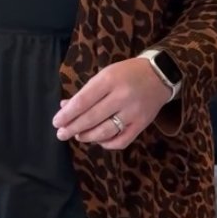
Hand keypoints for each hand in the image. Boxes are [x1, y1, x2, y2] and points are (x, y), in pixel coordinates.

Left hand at [53, 58, 171, 149]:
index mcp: (110, 80)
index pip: (83, 101)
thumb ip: (86, 92)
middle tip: (61, 134)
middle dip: (73, 128)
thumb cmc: (127, 73)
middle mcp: (122, 96)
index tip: (56, 122)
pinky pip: (121, 141)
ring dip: (87, 137)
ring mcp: (133, 112)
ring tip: (78, 136)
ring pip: (105, 131)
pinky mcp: (142, 124)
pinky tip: (98, 141)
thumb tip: (65, 107)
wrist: (159, 75)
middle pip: (92, 118)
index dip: (67, 114)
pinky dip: (107, 144)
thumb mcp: (105, 74)